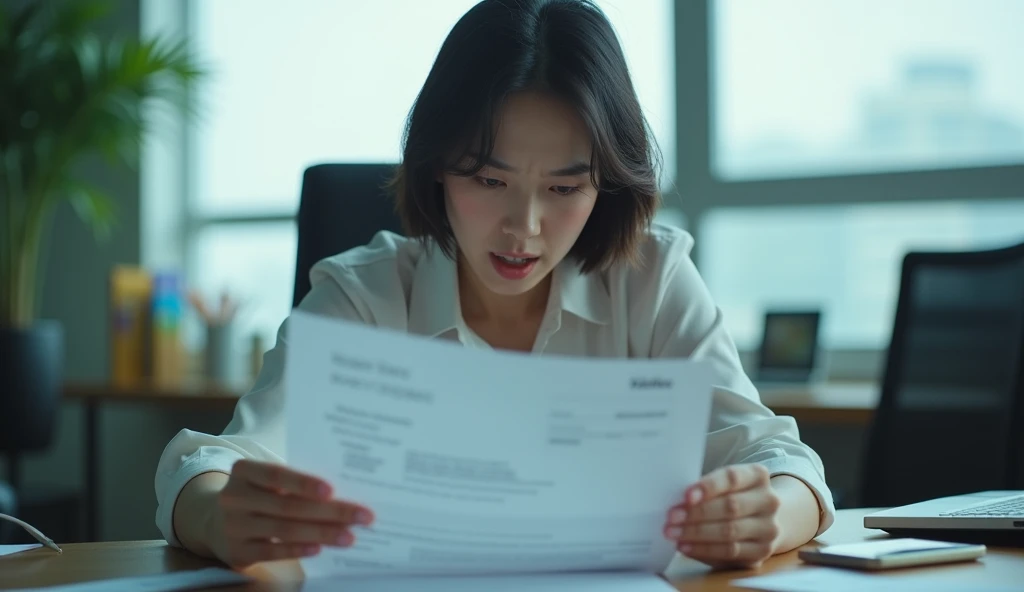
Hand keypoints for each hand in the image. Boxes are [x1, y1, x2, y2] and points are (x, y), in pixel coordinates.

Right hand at [211, 460, 373, 567]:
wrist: (212, 521)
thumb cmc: (256, 494)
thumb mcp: (264, 481)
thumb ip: (293, 482)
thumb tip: (343, 491)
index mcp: (244, 470)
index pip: (276, 475)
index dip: (303, 482)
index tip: (333, 489)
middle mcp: (234, 497)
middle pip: (287, 505)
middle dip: (330, 511)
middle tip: (362, 516)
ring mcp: (234, 526)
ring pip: (283, 530)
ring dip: (321, 533)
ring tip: (349, 536)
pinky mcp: (237, 551)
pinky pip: (272, 552)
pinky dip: (298, 549)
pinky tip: (319, 548)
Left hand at [663, 464, 781, 568]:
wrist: (762, 520)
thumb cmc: (731, 496)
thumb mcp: (723, 485)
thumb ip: (705, 490)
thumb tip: (676, 501)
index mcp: (758, 475)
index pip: (732, 478)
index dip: (708, 486)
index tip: (686, 495)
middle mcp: (769, 501)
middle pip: (731, 506)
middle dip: (697, 513)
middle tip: (671, 517)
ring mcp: (769, 528)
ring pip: (730, 532)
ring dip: (697, 533)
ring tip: (673, 533)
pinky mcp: (762, 552)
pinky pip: (730, 552)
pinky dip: (704, 550)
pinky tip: (686, 547)